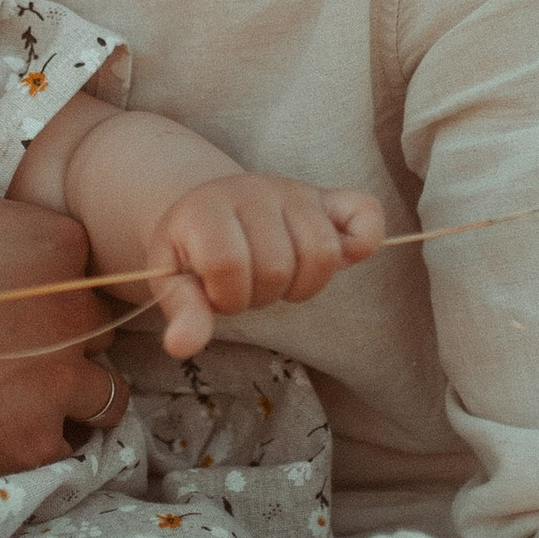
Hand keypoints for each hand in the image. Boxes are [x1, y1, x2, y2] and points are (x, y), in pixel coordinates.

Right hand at [0, 6, 128, 513]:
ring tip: (10, 384)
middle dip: (62, 331)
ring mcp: (52, 382)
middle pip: (96, 324)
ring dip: (66, 388)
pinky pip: (59, 445)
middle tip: (2, 337)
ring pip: (99, 391)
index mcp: (53, 242)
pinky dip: (31, 439)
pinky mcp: (25, 441)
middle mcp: (70, 313)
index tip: (3, 284)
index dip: (46, 273)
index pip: (81, 259)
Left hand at [140, 176, 386, 359]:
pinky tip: (341, 257)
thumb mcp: (172, 281)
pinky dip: (364, 240)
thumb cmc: (192, 252)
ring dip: (301, 283)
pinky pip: (366, 213)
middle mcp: (254, 191)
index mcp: (208, 208)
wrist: (208, 211)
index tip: (216, 293)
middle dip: (261, 294)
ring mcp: (295, 192)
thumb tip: (181, 346)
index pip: (229, 264)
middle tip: (246, 286)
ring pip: (322, 252)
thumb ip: (182, 311)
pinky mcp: (327, 199)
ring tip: (278, 278)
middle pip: (278, 265)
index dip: (226, 295)